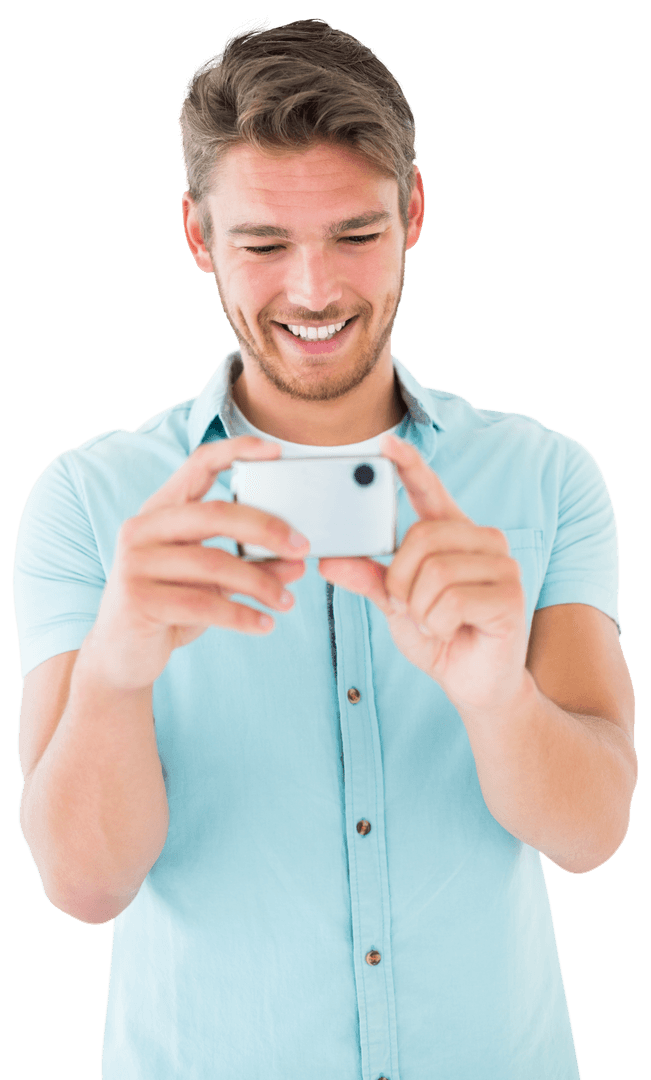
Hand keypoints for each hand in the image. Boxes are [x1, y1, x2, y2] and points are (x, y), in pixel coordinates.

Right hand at [85, 436, 309, 690]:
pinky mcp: (138, 599)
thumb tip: (298, 561)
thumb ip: (251, 565)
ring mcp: (136, 562)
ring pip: (214, 563)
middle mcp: (143, 528)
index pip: (198, 464)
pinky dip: (241, 616)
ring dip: (260, 583)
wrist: (121, 656)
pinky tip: (264, 625)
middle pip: (215, 513)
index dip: (236, 450)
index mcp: (161, 510)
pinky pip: (203, 604)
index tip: (275, 451)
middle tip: (302, 547)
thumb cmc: (171, 609)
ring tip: (286, 602)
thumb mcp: (213, 583)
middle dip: (266, 528)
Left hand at [318, 433, 528, 714]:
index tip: (387, 445)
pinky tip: (450, 632)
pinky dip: (436, 624)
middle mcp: (484, 541)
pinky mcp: (510, 596)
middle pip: (422, 536)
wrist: (475, 684)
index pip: (432, 491)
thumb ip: (367, 578)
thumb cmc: (440, 636)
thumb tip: (330, 559)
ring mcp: (503, 566)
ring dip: (419, 607)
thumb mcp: (395, 604)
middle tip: (407, 606)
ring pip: (435, 571)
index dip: (410, 466)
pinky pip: (450, 600)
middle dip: (400, 579)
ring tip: (433, 621)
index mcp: (455, 535)